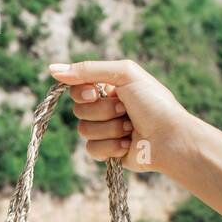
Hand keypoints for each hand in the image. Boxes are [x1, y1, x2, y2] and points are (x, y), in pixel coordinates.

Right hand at [48, 60, 195, 174]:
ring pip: (84, 131)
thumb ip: (89, 70)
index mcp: (111, 88)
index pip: (77, 88)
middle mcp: (106, 108)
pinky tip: (128, 144)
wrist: (170, 138)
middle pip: (79, 110)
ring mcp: (106, 131)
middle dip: (103, 111)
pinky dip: (110, 146)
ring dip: (109, 129)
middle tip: (126, 110)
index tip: (94, 93)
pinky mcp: (108, 152)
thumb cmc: (154, 103)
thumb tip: (52, 68)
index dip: (82, 92)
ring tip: (130, 128)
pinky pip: (91, 150)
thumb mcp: (124, 75)